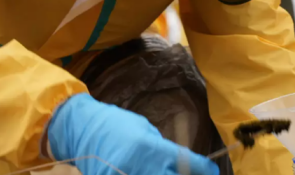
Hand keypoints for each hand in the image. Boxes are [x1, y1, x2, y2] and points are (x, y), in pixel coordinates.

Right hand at [48, 93, 218, 174]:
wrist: (83, 129)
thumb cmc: (117, 125)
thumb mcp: (145, 130)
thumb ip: (163, 149)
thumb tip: (184, 164)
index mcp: (153, 147)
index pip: (190, 163)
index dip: (205, 170)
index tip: (211, 171)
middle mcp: (144, 166)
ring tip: (166, 172)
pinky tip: (146, 172)